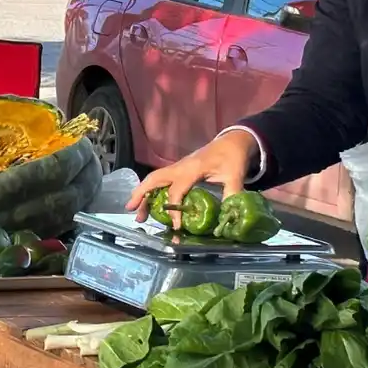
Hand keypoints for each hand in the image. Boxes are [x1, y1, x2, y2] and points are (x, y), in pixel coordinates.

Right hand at [125, 129, 259, 227]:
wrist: (233, 141)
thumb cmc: (233, 157)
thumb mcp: (235, 176)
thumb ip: (231, 195)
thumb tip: (228, 215)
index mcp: (192, 169)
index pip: (176, 191)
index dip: (174, 209)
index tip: (175, 226)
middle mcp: (180, 167)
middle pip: (154, 179)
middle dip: (141, 194)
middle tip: (133, 212)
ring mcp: (178, 167)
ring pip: (154, 178)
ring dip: (143, 193)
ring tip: (136, 212)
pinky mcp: (180, 169)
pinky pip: (161, 179)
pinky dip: (152, 190)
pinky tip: (149, 202)